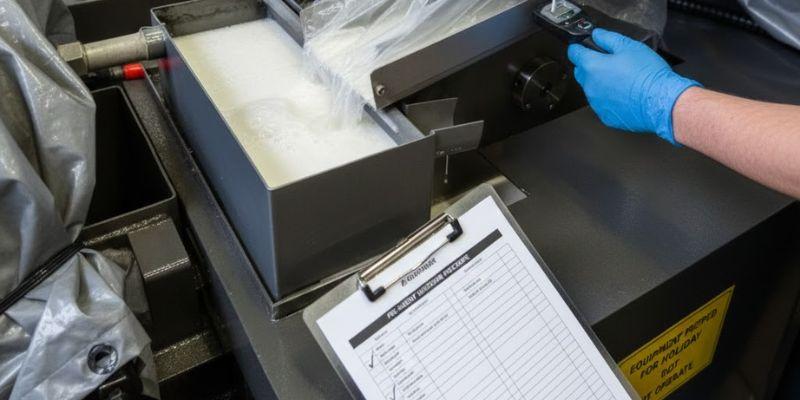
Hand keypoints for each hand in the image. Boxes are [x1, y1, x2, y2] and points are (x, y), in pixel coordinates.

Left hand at [568, 29, 699, 144]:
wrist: (660, 102)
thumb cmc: (647, 75)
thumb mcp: (629, 46)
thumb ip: (608, 38)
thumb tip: (597, 35)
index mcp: (593, 67)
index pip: (574, 54)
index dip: (578, 48)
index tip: (581, 47)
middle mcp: (590, 86)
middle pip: (581, 72)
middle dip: (590, 66)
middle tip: (609, 63)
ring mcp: (596, 103)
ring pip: (592, 89)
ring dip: (600, 83)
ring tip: (622, 80)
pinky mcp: (605, 116)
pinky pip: (602, 104)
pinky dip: (609, 99)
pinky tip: (625, 95)